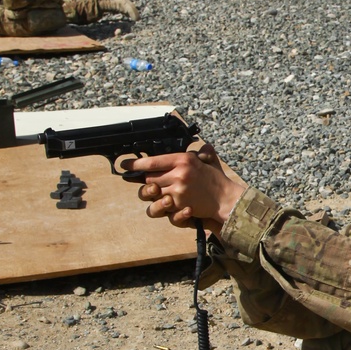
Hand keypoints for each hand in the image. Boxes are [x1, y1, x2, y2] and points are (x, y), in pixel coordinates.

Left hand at [129, 147, 246, 232]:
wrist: (226, 199)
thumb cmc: (215, 180)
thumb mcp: (206, 160)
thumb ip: (198, 152)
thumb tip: (194, 144)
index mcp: (183, 160)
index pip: (152, 161)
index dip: (135, 164)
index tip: (124, 165)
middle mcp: (178, 174)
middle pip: (149, 178)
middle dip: (147, 181)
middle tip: (150, 181)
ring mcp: (177, 191)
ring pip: (153, 193)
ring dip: (155, 194)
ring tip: (161, 192)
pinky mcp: (178, 205)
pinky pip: (162, 205)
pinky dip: (164, 204)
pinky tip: (169, 201)